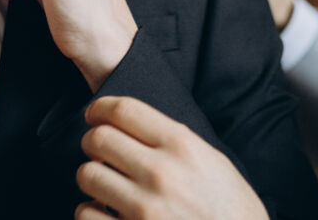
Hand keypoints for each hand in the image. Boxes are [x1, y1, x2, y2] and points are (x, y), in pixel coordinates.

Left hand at [76, 96, 268, 219]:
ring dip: (92, 178)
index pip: (123, 110)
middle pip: (99, 139)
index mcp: (182, 146)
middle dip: (93, 142)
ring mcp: (145, 208)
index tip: (94, 115)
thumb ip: (173, 140)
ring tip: (105, 184)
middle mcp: (161, 173)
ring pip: (87, 175)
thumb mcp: (213, 162)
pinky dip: (90, 212)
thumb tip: (131, 124)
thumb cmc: (231, 210)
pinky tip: (104, 213)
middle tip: (98, 151)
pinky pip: (86, 214)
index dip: (100, 108)